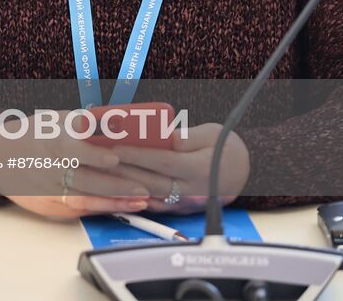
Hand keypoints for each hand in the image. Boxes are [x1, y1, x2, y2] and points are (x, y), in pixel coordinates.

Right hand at [0, 114, 151, 218]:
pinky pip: (83, 208)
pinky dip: (105, 208)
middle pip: (86, 180)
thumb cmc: (32, 135)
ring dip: (115, 200)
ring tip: (141, 201)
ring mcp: (53, 190)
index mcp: (53, 144)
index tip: (115, 157)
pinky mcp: (54, 205)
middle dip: (116, 185)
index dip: (94, 155)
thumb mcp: (54, 121)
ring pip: (87, 198)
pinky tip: (124, 207)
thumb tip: (113, 117)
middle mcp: (53, 170)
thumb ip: (83, 121)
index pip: (74, 150)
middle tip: (145, 187)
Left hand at [109, 123, 250, 214]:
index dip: (137, 154)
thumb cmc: (226, 147)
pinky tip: (112, 187)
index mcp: (199, 168)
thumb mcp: (209, 134)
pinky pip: (152, 203)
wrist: (244, 172)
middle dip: (122, 169)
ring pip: (147, 195)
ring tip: (100, 171)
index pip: (162, 161)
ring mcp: (184, 203)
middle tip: (98, 158)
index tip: (115, 146)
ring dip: (122, 184)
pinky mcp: (178, 209)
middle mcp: (191, 190)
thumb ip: (182, 137)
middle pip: (149, 180)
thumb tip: (157, 135)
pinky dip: (131, 195)